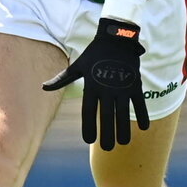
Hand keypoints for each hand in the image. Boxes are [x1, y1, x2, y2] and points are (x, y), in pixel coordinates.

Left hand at [42, 18, 149, 150]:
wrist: (116, 38)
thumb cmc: (94, 54)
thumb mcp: (77, 66)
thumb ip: (62, 79)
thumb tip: (43, 87)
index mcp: (91, 85)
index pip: (88, 111)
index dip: (89, 127)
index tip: (89, 140)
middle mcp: (107, 88)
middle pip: (107, 116)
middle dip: (107, 134)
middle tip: (108, 148)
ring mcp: (122, 86)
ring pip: (124, 113)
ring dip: (124, 129)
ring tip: (123, 142)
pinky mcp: (135, 83)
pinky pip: (139, 102)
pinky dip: (142, 115)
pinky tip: (143, 129)